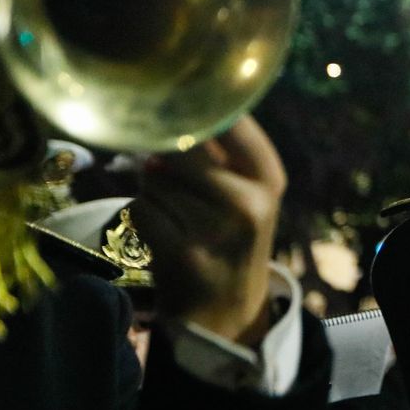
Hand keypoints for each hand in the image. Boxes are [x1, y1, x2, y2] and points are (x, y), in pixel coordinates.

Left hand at [129, 116, 286, 346]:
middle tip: (162, 166)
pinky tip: (159, 230)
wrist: (227, 311)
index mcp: (269, 177)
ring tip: (172, 210)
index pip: (231, 121)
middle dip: (163, 153)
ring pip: (155, 178)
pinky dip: (141, 214)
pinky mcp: (184, 254)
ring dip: (151, 189)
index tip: (172, 98)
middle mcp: (250, 201)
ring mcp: (217, 230)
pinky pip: (141, 208)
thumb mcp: (247, 192)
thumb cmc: (231, 237)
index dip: (193, 106)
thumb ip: (221, 151)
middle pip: (182, 147)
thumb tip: (169, 106)